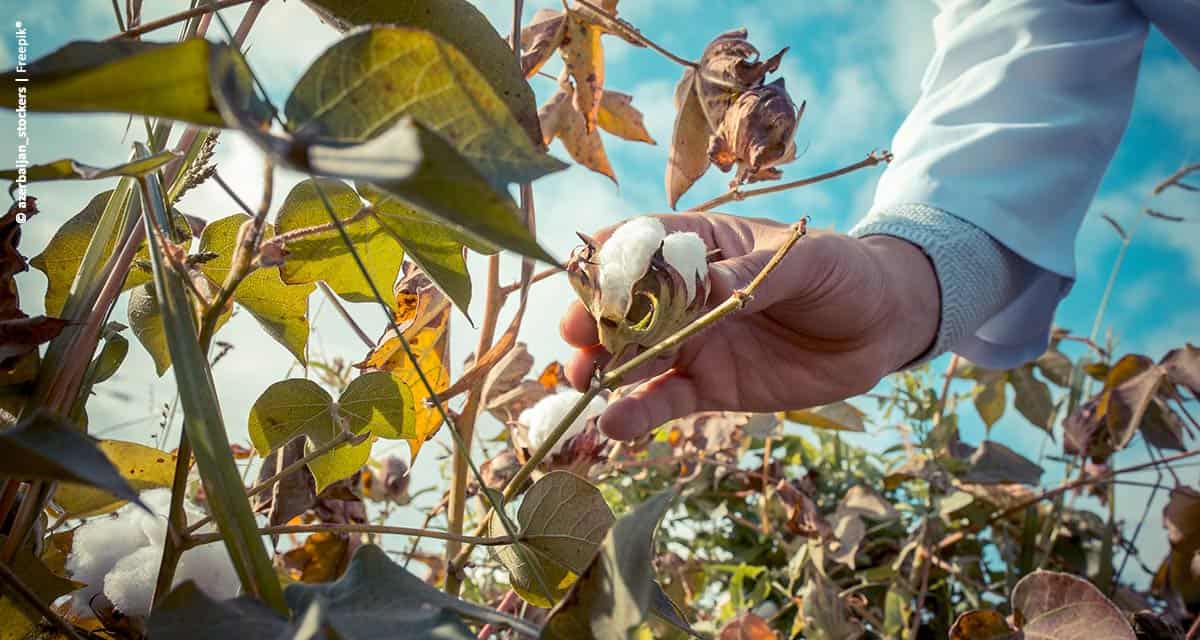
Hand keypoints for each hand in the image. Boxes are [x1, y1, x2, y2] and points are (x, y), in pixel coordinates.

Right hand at [559, 211, 939, 439]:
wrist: (878, 327)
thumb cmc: (841, 273)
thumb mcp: (806, 262)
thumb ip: (753, 275)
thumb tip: (709, 286)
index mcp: (701, 247)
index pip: (643, 246)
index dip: (612, 260)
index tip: (587, 277)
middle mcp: (683, 295)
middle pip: (625, 306)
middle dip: (596, 319)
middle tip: (577, 336)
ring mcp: (692, 343)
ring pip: (633, 357)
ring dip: (602, 369)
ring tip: (583, 383)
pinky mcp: (707, 387)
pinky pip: (664, 401)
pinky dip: (636, 414)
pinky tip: (613, 426)